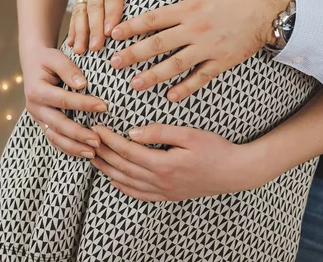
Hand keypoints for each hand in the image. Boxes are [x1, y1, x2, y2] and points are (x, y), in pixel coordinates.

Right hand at [22, 46, 107, 158]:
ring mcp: (38, 118)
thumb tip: (82, 84)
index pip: (63, 100)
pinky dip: (68, 148)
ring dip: (74, 147)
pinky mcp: (43, 123)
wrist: (33, 64)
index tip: (105, 107)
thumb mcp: (55, 57)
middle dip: (79, 134)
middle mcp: (35, 107)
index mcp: (36, 91)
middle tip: (98, 141)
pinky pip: (54, 139)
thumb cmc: (47, 59)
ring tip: (93, 153)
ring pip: (55, 137)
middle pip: (58, 125)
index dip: (84, 104)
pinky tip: (83, 153)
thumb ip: (68, 69)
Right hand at [68, 0, 165, 53]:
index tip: (111, 32)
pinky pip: (76, 11)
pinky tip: (73, 43)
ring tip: (82, 50)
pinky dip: (73, 28)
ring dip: (81, 32)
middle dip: (95, 29)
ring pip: (82, 11)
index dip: (111, 14)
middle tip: (97, 48)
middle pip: (95, 7)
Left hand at [90, 124, 272, 201]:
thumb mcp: (189, 134)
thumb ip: (160, 132)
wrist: (235, 172)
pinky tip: (115, 179)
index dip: (109, 139)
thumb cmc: (215, 149)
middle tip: (87, 140)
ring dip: (107, 170)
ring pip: (127, 182)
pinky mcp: (169, 195)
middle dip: (102, 153)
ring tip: (92, 157)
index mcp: (165, 164)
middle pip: (122, 167)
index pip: (128, 151)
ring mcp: (164, 191)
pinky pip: (140, 195)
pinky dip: (123, 187)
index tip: (96, 127)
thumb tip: (133, 132)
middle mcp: (161, 182)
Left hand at [109, 0, 292, 101]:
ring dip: (153, 76)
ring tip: (135, 84)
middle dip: (133, 55)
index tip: (114, 34)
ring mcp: (208, 48)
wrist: (270, 10)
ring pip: (175, 65)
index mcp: (189, 8)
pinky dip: (186, 88)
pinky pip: (200, 78)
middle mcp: (195, 30)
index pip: (153, 19)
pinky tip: (171, 97)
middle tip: (113, 64)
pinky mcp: (221, 62)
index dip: (131, 26)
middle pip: (158, 45)